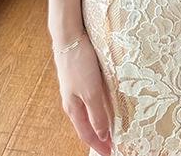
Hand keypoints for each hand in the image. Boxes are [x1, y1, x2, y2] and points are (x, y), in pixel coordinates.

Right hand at [54, 32, 114, 154]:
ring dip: (97, 122)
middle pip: (85, 125)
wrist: (68, 35)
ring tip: (110, 128)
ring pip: (86, 112)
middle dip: (98, 137)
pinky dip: (96, 107)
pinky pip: (88, 99)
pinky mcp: (78, 77)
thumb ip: (97, 114)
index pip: (87, 134)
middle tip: (112, 144)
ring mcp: (74, 89)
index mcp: (73, 108)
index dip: (99, 145)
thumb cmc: (79, 62)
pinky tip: (104, 103)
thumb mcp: (91, 92)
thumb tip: (103, 136)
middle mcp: (72, 101)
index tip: (111, 153)